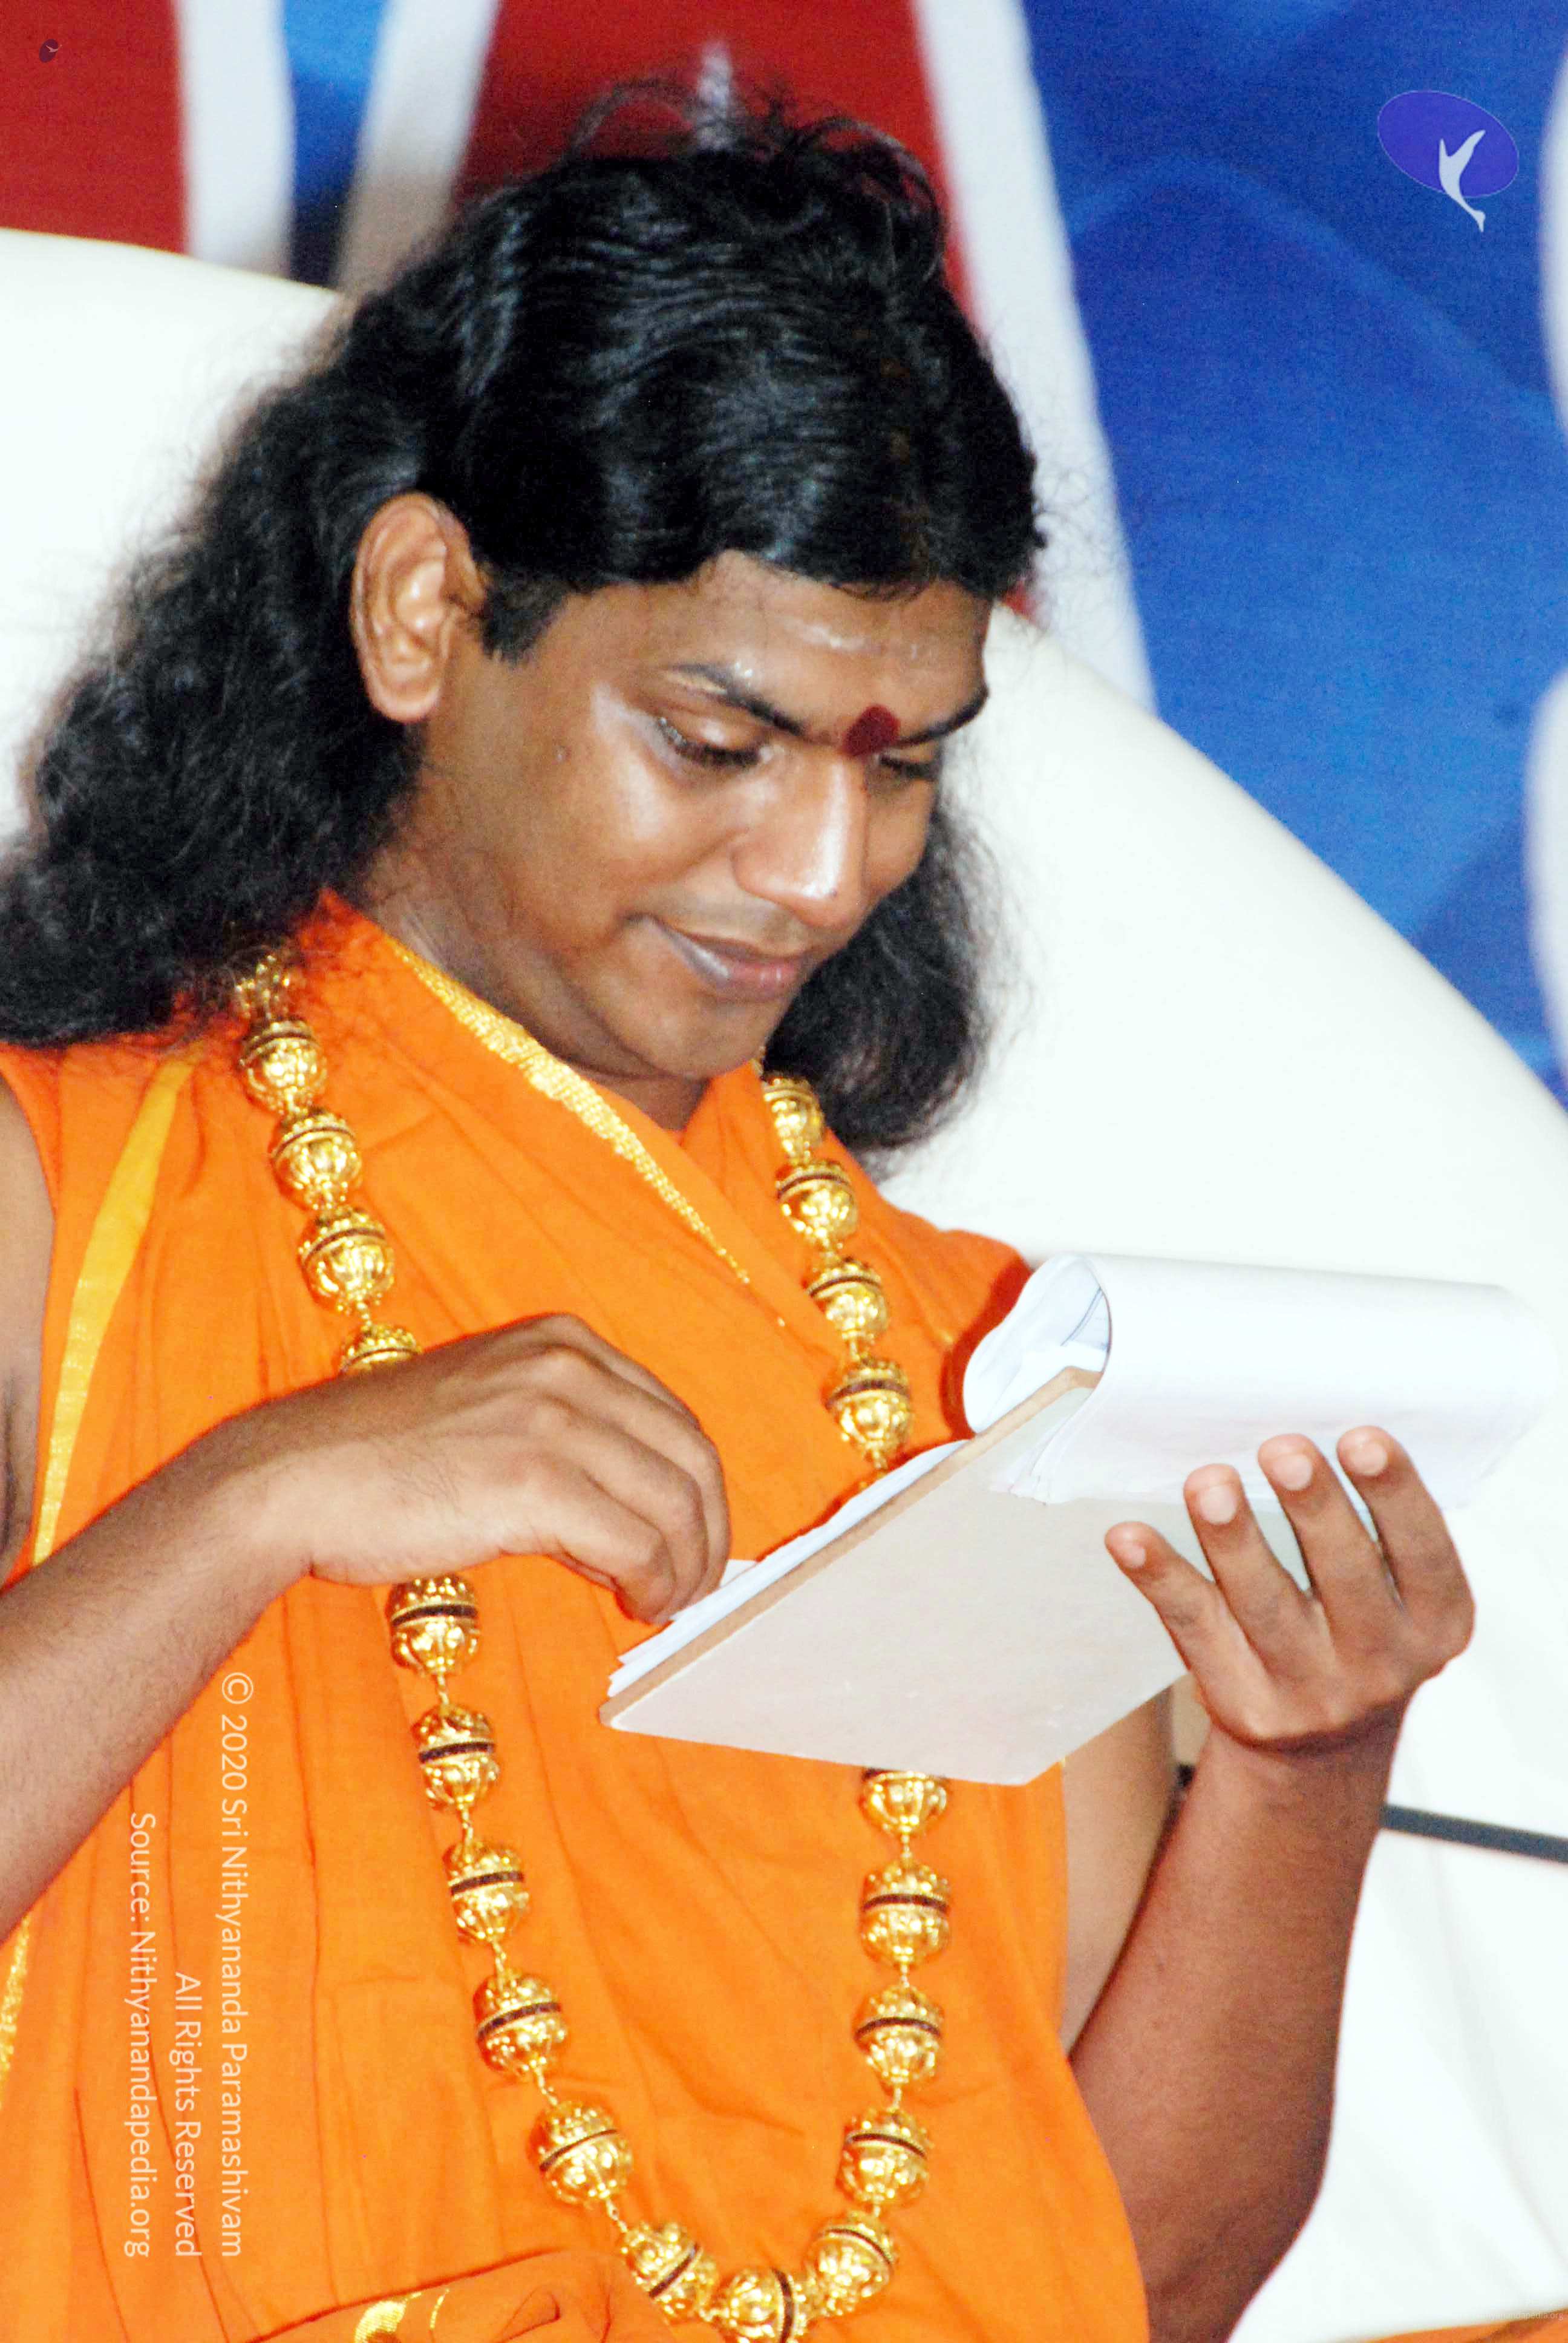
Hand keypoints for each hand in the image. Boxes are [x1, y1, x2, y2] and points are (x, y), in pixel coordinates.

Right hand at [187, 1315, 728, 1623]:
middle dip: (707, 1531)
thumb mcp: (489, 1409)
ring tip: (662, 1602)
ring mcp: (552, 1419)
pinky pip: (636, 1543)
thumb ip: (563, 1436)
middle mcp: (567, 1367)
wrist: (295, 1476)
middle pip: (690, 1457)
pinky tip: (636, 1602)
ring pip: (674, 1504)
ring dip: (685, 1566)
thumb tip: (631, 1515)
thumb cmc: (381, 1459)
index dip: (695, 1488)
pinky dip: (653, 1581)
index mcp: (562, 1343)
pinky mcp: (533, 1481)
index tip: (691, 1537)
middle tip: (695, 1583)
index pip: (673, 1417)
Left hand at [1104, 1430, 1472, 1758]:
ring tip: (1209, 1481)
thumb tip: (1300, 1437)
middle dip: (1314, 1509)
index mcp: (1436, 1622)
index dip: (1396, 1495)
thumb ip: (1366, 1527)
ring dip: (1234, 1538)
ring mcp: (1311, 1693)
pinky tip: (1127, 1537)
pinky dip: (1160, 1576)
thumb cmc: (1352, 1631)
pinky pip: (1194, 1628)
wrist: (1321, 1750)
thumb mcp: (1391, 1594)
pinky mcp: (1243, 1704)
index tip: (1361, 1437)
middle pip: (1345, 1576)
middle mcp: (1382, 1665)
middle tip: (1283, 1449)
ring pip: (1265, 1604)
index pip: (1424, 1553)